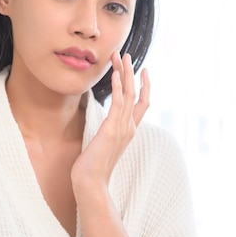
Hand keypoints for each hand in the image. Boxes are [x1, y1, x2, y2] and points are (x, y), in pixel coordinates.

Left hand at [71, 53, 149, 190]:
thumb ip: (108, 131)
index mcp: (128, 130)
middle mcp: (129, 127)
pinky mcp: (111, 131)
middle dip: (131, 72)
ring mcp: (122, 129)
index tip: (142, 70)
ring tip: (121, 56)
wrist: (91, 182)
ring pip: (129, 94)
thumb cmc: (93, 165)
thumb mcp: (103, 143)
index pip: (142, 103)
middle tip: (127, 54)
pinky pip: (118, 104)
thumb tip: (104, 123)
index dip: (144, 85)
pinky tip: (114, 74)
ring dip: (124, 73)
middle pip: (136, 93)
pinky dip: (118, 87)